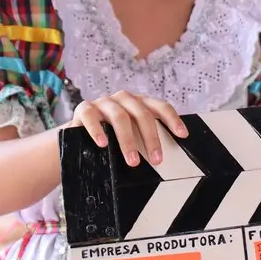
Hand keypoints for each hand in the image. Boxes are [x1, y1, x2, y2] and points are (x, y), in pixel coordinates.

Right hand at [71, 92, 185, 166]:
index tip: (183, 135)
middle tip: (157, 160)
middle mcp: (123, 99)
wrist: (78, 135)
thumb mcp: (130, 135)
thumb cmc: (110, 137)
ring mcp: (103, 102)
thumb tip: (164, 158)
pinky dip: (97, 130)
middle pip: (142, 114)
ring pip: (120, 117)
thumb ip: (144, 138)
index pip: (160, 106)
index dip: (173, 119)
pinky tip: (102, 144)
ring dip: (128, 140)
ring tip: (132, 161)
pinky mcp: (84, 109)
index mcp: (139, 103)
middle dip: (151, 138)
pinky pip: (91, 116)